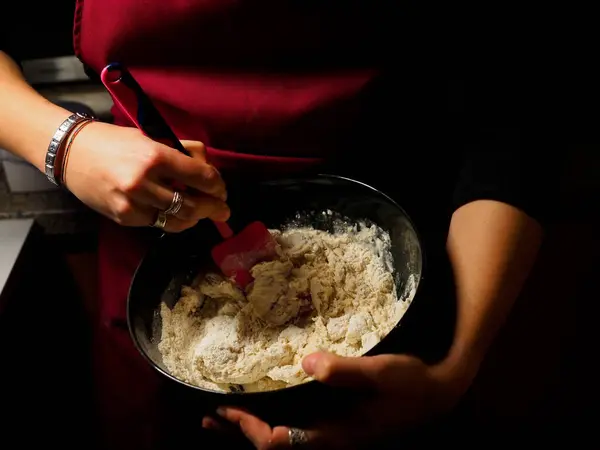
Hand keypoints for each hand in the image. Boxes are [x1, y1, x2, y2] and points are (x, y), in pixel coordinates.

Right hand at [64, 122, 228, 231]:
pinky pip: (158, 224)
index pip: (202, 177)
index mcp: (155, 156)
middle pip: (194, 205)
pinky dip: (173, 221)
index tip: (222, 190)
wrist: (70, 153)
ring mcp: (133, 203)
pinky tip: (177, 215)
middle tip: (223, 211)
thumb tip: (209, 166)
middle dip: (214, 209)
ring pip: (178, 221)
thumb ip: (182, 150)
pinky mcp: (124, 217)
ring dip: (196, 219)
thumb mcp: (151, 137)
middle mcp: (144, 181)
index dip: (218, 186)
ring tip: (203, 214)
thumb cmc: (114, 142)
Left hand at [207, 352, 468, 448]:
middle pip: (274, 445)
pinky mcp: (337, 420)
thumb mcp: (381, 373)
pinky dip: (272, 417)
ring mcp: (333, 431)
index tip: (228, 407)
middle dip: (241, 432)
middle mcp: (329, 438)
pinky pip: (296, 424)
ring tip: (222, 418)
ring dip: (251, 428)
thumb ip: (344, 370)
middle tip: (211, 417)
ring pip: (284, 437)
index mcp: (334, 434)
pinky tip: (266, 402)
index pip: (279, 442)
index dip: (249, 427)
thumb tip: (306, 362)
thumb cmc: (409, 384)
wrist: (436, 394)